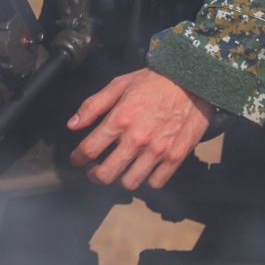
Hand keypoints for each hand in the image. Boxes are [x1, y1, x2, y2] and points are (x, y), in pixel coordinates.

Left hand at [67, 69, 214, 191]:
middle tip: (94, 171)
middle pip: (107, 174)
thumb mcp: (119, 85)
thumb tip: (72, 125)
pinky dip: (147, 180)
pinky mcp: (175, 156)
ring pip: (130, 182)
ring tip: (120, 170)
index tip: (77, 159)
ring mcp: (157, 150)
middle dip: (95, 175)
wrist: (192, 81)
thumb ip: (93, 105)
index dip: (78, 158)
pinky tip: (143, 169)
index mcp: (120, 119)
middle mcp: (137, 138)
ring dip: (121, 179)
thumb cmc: (154, 82)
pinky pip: (156, 182)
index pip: (89, 149)